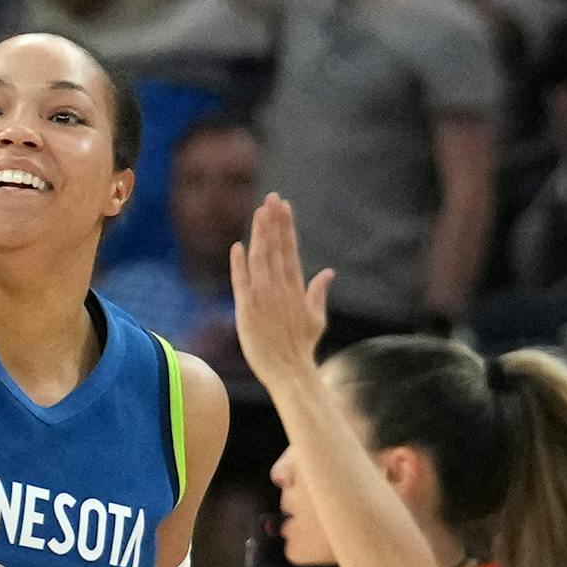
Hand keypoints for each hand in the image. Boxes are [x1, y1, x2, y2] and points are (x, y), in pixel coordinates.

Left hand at [229, 194, 329, 388]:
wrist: (289, 370)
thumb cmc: (302, 346)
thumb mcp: (316, 317)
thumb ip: (318, 292)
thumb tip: (328, 272)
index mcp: (296, 287)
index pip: (290, 249)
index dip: (286, 227)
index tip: (284, 206)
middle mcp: (280, 288)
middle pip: (276, 248)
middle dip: (273, 221)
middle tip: (271, 197)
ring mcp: (263, 297)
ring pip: (260, 259)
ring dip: (259, 234)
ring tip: (259, 211)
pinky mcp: (247, 309)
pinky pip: (241, 282)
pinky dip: (239, 264)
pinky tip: (238, 246)